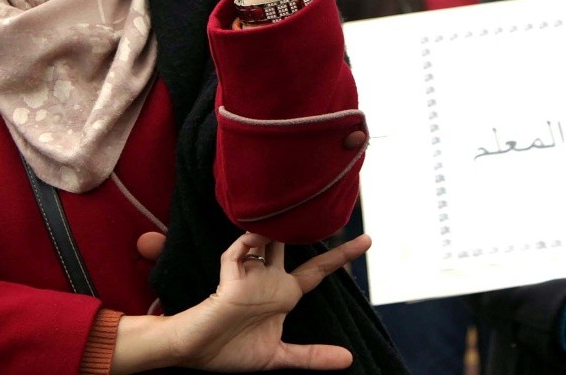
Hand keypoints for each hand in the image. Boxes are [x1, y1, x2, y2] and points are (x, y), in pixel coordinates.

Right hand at [112, 234, 370, 372]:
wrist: (198, 354)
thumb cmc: (232, 350)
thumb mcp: (279, 356)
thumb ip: (311, 356)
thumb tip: (348, 359)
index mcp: (284, 295)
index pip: (317, 271)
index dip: (339, 256)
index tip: (366, 240)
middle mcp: (269, 280)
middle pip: (291, 247)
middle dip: (304, 226)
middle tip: (322, 206)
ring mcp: (250, 278)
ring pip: (265, 242)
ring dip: (276, 229)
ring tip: (290, 214)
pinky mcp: (229, 282)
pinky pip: (237, 255)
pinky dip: (246, 245)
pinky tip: (257, 236)